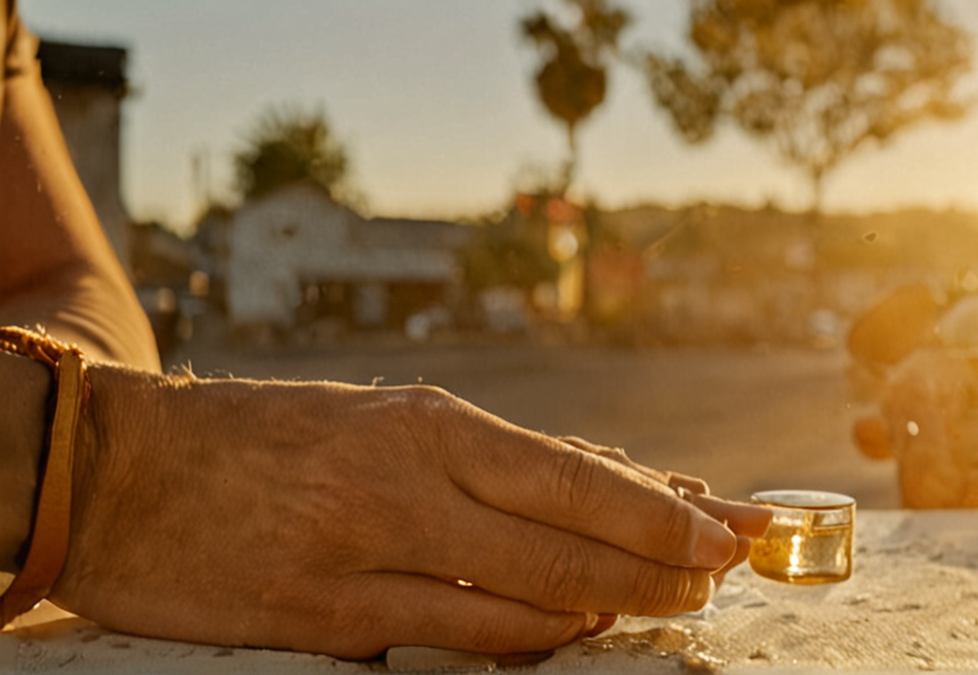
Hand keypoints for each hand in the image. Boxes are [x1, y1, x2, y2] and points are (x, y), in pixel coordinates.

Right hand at [52, 365, 770, 658]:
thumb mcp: (384, 422)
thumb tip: (602, 481)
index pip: (571, 475)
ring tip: (662, 607)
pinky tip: (567, 635)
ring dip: (605, 608)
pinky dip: (525, 643)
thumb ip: (490, 461)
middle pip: (568, 542)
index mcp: (423, 423)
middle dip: (659, 565)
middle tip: (717, 575)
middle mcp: (405, 485)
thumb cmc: (270, 439)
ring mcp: (366, 559)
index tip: (723, 529)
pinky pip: (454, 643)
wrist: (122, 473)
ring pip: (524, 602)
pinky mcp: (326, 624)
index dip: (658, 509)